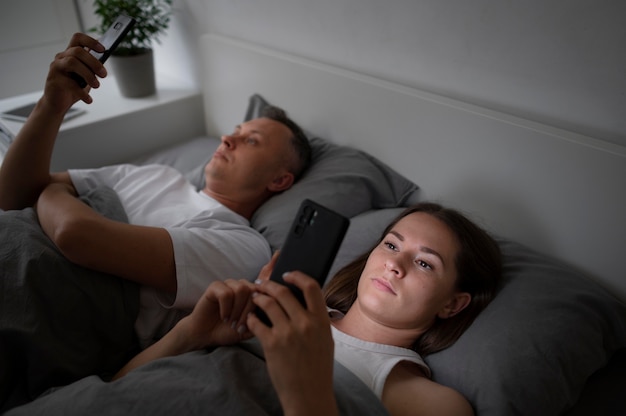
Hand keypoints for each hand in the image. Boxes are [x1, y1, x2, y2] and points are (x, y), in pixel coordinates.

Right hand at [41, 33, 106, 111]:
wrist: (57, 104)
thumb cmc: (72, 88)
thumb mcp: (85, 76)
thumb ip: (91, 68)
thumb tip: (103, 62)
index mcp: (69, 54)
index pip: (77, 38)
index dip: (90, 41)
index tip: (103, 50)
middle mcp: (61, 58)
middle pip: (77, 51)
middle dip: (94, 62)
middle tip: (104, 74)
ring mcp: (56, 68)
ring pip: (72, 62)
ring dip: (88, 74)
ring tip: (97, 85)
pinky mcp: (53, 80)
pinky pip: (69, 83)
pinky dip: (82, 93)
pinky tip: (89, 100)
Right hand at [178, 279, 257, 349]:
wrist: (206, 335)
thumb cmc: (228, 330)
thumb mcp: (249, 329)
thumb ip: (261, 320)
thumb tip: (270, 312)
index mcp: (252, 293)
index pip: (264, 292)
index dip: (259, 308)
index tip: (251, 322)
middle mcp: (242, 285)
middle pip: (253, 290)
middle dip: (247, 311)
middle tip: (239, 325)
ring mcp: (228, 284)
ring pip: (241, 289)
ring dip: (237, 310)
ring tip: (231, 321)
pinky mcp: (215, 286)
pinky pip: (226, 293)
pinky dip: (225, 308)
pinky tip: (223, 316)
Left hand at [247, 271, 337, 415]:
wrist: (309, 394)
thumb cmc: (318, 368)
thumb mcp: (325, 339)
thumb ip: (315, 319)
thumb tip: (303, 300)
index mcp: (321, 321)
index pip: (311, 286)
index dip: (297, 276)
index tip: (287, 274)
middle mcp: (305, 323)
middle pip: (283, 292)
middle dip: (268, 284)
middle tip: (261, 283)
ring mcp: (287, 333)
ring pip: (267, 303)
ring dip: (258, 298)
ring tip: (254, 298)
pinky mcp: (271, 344)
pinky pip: (256, 322)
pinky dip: (251, 318)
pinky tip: (250, 318)